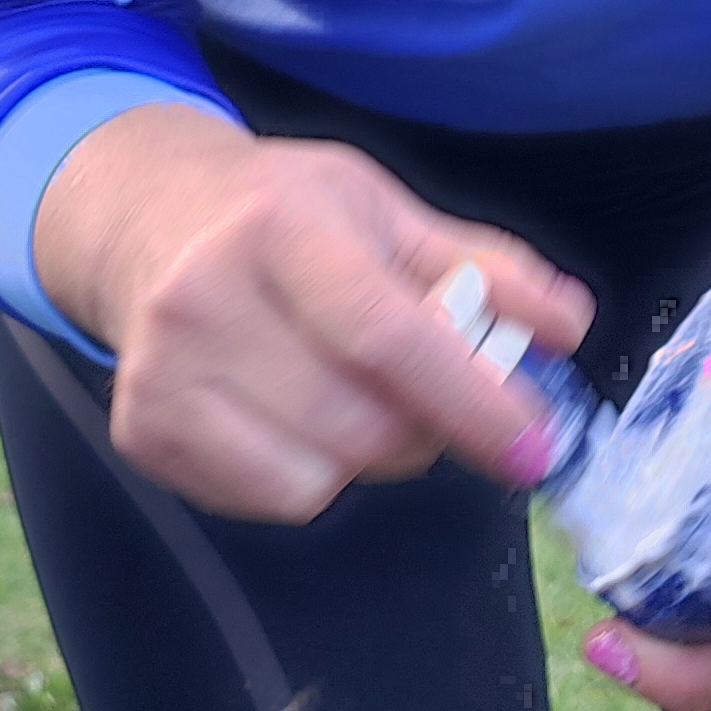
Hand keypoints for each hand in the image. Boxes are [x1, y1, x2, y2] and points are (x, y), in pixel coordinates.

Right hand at [34, 104, 592, 523]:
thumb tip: (568, 323)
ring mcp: (163, 371)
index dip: (472, 402)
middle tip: (430, 396)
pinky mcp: (142, 431)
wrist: (147, 216)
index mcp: (280, 226)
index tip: (535, 448)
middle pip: (360, 422)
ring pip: (320, 475)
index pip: (386, 336)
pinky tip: (295, 416)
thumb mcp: (386, 211)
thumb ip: (484, 268)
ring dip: (367, 454)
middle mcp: (205, 296)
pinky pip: (271, 499)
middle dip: (425, 428)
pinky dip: (310, 475)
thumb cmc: (284, 214)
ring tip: (352, 394)